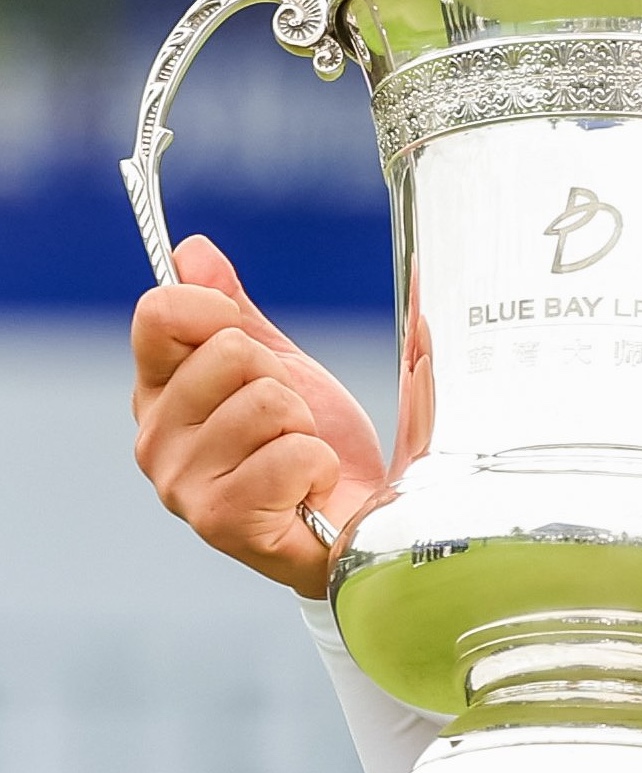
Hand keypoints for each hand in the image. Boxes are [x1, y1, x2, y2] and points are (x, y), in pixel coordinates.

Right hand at [131, 236, 385, 598]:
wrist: (354, 518)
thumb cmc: (312, 444)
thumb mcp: (277, 363)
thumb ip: (232, 309)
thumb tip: (191, 250)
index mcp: (160, 394)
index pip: (160, 313)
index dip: (216, 308)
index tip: (246, 336)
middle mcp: (156, 441)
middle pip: (228, 352)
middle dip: (282, 378)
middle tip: (289, 418)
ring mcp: (183, 486)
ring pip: (266, 401)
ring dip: (304, 425)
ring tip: (298, 454)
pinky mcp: (222, 521)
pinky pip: (291, 453)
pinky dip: (318, 465)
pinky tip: (306, 490)